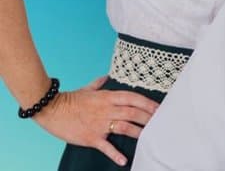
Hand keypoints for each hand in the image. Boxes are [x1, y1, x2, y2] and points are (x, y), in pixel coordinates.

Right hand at [33, 76, 158, 166]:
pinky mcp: (91, 137)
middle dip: (148, 117)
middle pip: (133, 112)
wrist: (50, 110)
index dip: (147, 102)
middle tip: (160, 122)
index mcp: (107, 97)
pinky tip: (124, 160)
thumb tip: (106, 77)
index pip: (133, 98)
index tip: (159, 108)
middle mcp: (106, 109)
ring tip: (149, 137)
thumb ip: (99, 84)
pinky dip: (115, 154)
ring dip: (138, 132)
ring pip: (125, 127)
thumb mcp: (87, 89)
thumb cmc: (69, 100)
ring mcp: (99, 123)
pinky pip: (106, 146)